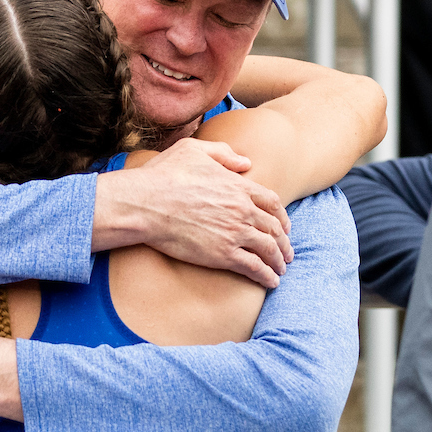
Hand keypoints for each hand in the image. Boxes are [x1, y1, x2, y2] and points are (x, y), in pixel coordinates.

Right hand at [95, 138, 292, 286]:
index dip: (282, 216)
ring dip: (278, 261)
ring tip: (280, 269)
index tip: (284, 226)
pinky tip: (271, 281)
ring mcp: (235, 233)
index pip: (271, 202)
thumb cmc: (162, 176)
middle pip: (274, 228)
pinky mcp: (223, 254)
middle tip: (286, 252)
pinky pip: (254, 267)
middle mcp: (242, 210)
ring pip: (269, 249)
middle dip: (284, 242)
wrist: (145, 204)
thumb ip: (222, 153)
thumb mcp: (192, 150)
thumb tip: (245, 162)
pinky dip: (266, 275)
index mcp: (238, 186)